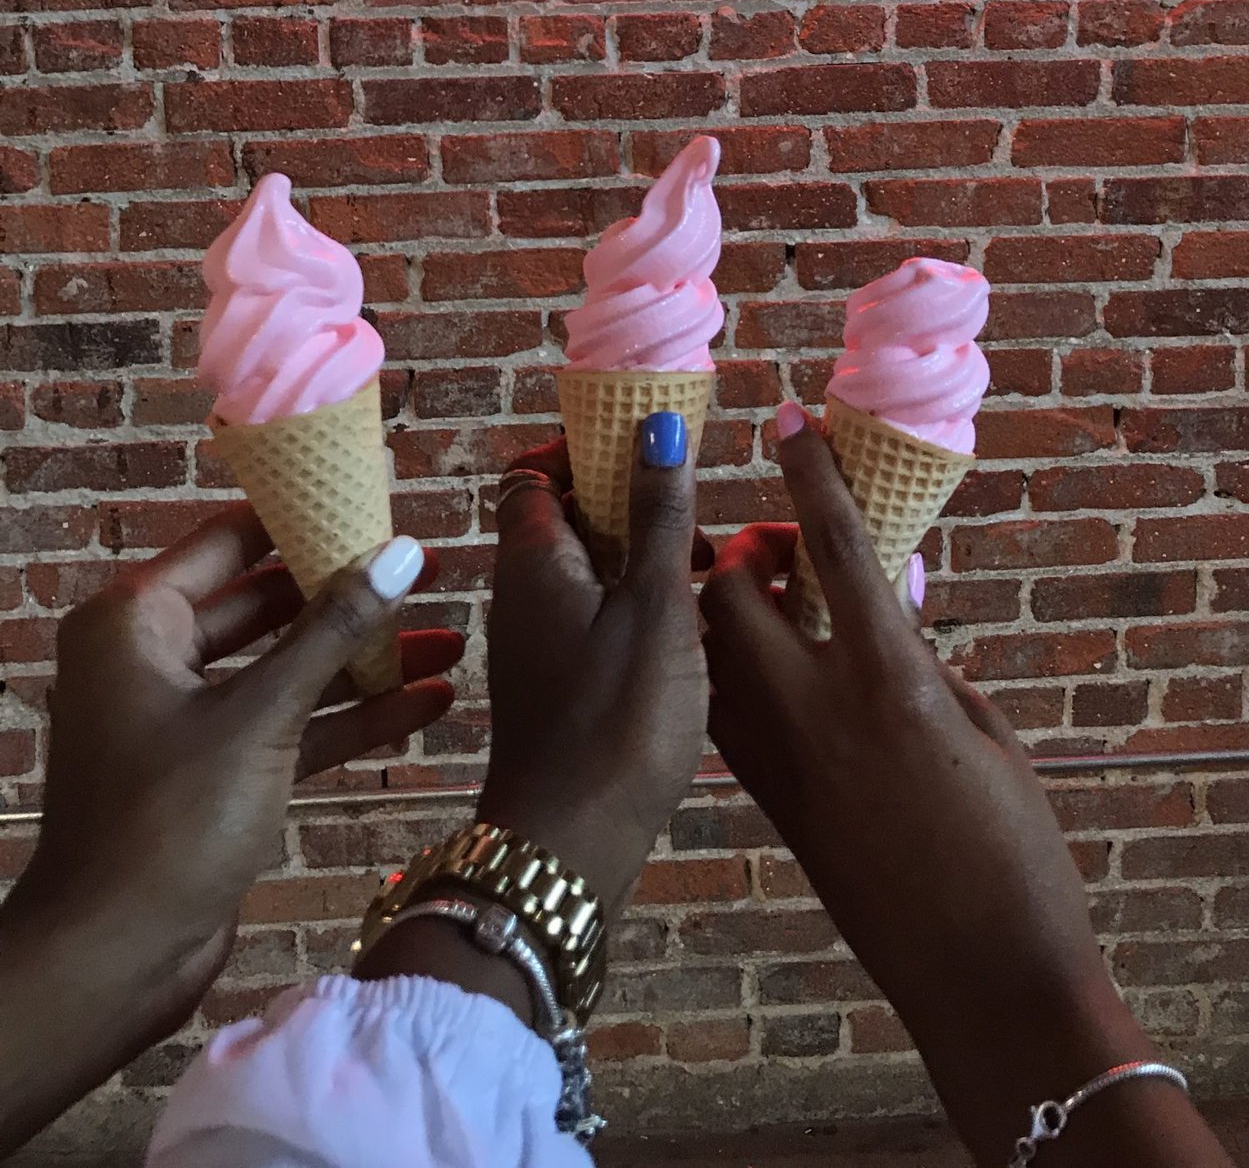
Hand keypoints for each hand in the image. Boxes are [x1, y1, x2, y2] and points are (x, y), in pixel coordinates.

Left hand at [0, 509, 458, 1154]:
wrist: (113, 961)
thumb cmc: (164, 825)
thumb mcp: (260, 716)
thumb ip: (334, 631)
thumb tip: (404, 553)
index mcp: (135, 622)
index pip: (233, 539)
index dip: (307, 513)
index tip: (378, 488)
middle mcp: (153, 659)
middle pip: (268, 601)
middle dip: (350, 591)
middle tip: (430, 565)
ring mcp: (187, 719)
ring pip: (289, 667)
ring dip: (364, 659)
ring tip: (451, 636)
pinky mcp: (219, 773)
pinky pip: (292, 724)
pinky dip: (351, 716)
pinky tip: (426, 702)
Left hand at [475, 423, 707, 913]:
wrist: (570, 849)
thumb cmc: (616, 723)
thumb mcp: (657, 606)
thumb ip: (661, 516)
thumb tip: (658, 423)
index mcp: (534, 562)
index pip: (536, 472)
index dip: (586, 448)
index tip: (647, 447)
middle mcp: (520, 597)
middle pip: (564, 518)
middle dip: (627, 501)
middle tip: (692, 511)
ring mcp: (534, 647)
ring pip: (583, 572)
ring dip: (637, 558)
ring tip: (703, 570)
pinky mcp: (555, 690)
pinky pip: (590, 620)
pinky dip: (632, 607)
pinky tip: (683, 631)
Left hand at [702, 414, 1232, 1167]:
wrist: (980, 980)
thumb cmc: (1016, 855)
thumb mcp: (987, 738)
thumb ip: (929, 668)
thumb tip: (889, 625)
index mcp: (892, 681)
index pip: (836, 551)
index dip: (810, 475)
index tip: (785, 420)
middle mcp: (819, 712)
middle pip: (736, 595)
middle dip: (743, 552)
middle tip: (782, 547)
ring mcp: (782, 763)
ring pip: (716, 653)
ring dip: (726, 610)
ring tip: (768, 598)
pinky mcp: (771, 804)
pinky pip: (729, 712)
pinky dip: (736, 671)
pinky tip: (772, 669)